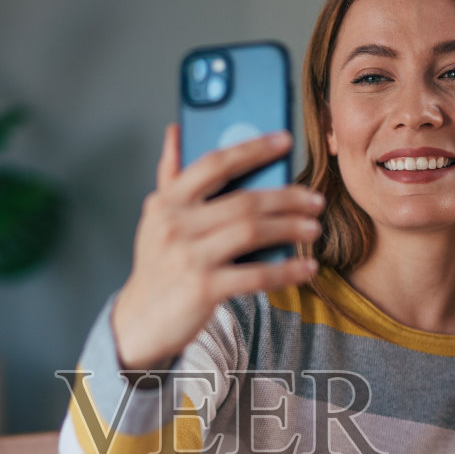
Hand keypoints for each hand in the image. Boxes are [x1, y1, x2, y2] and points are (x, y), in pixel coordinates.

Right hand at [112, 124, 323, 369]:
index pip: (214, 164)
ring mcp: (189, 257)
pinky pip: (255, 275)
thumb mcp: (156, 219)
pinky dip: (286, 271)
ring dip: (290, 228)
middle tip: (314, 199)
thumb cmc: (158, 267)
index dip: (253, 149)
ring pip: (252, 232)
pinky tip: (306, 267)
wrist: (139, 323)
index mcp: (167, 202)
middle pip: (243, 201)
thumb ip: (169, 176)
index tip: (285, 141)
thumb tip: (175, 130)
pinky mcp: (203, 289)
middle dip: (286, 198)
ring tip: (314, 228)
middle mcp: (175, 225)